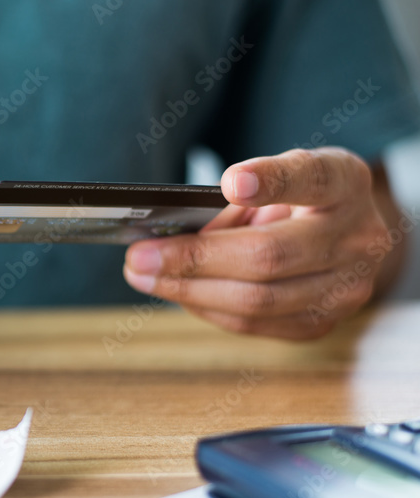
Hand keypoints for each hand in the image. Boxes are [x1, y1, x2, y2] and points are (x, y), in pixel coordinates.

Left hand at [123, 148, 394, 339]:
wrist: (348, 233)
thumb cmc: (299, 196)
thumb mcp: (278, 173)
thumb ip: (240, 193)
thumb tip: (178, 236)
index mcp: (344, 183)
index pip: (311, 179)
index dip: (272, 181)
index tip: (232, 182)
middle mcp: (357, 238)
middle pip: (268, 257)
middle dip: (194, 259)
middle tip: (139, 256)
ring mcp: (346, 288)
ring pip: (257, 301)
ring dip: (188, 291)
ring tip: (143, 276)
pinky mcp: (323, 323)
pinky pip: (254, 324)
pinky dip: (207, 307)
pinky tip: (177, 291)